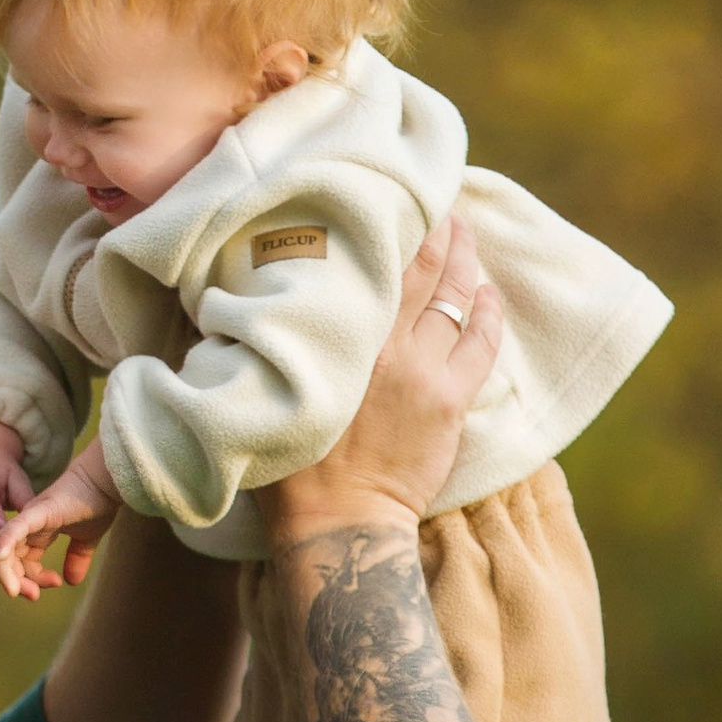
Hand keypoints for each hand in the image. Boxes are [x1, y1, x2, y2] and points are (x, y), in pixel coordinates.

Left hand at [0, 442, 123, 602]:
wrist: (107, 480)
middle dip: (18, 583)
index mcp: (39, 533)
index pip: (24, 564)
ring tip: (18, 591)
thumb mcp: (87, 538)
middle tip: (33, 596)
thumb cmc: (98, 502)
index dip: (34, 580)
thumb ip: (77, 558)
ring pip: (5, 549)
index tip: (56, 583)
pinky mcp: (36, 512)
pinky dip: (4, 544)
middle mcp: (29, 526)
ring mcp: (29, 518)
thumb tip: (70, 581)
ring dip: (8, 574)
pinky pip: (12, 530)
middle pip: (9, 561)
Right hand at [258, 217, 504, 552]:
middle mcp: (389, 346)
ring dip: (463, 261)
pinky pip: (481, 344)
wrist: (340, 521)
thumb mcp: (262, 390)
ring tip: (464, 232)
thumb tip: (234, 306)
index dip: (392, 228)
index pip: (376, 265)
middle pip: (423, 271)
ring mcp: (426, 372)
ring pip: (455, 299)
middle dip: (436, 231)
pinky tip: (487, 292)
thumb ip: (259, 344)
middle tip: (440, 203)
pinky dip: (487, 312)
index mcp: (343, 338)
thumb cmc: (291, 466)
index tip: (395, 200)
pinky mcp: (451, 400)